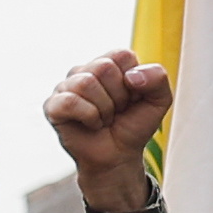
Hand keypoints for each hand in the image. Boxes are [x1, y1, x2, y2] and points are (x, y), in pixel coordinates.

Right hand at [46, 51, 172, 212]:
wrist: (118, 157)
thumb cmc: (133, 127)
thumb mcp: (159, 101)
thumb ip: (158, 78)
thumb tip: (131, 76)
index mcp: (108, 64)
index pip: (122, 55)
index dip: (133, 80)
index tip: (132, 98)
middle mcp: (84, 71)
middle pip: (103, 68)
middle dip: (118, 96)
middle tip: (116, 111)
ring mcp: (65, 87)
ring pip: (86, 83)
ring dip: (104, 109)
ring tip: (103, 119)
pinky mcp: (52, 106)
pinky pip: (70, 102)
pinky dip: (88, 117)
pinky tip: (90, 124)